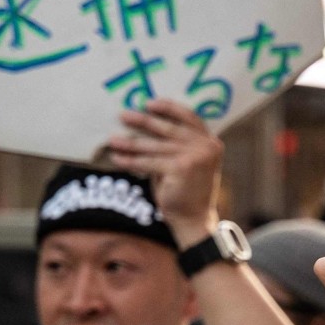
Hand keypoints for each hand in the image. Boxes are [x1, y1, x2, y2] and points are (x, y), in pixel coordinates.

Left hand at [106, 99, 222, 243]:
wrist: (193, 221)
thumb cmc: (187, 192)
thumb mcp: (187, 162)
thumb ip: (177, 145)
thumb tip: (147, 122)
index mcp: (211, 142)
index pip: (189, 117)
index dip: (169, 108)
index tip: (149, 104)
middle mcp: (206, 147)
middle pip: (168, 129)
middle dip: (143, 121)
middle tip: (123, 115)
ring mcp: (194, 157)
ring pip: (155, 147)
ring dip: (131, 142)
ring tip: (113, 139)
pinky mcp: (180, 168)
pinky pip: (148, 162)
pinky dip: (130, 160)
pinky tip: (117, 158)